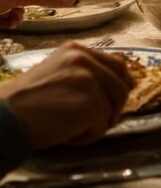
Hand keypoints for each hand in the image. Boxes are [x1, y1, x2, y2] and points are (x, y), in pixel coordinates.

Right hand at [0, 43, 133, 148]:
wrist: (2, 119)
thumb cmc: (25, 104)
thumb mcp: (56, 74)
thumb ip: (84, 73)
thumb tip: (122, 82)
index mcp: (76, 50)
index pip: (118, 65)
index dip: (121, 86)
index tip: (114, 101)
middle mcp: (84, 60)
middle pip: (122, 87)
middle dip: (114, 108)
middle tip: (94, 122)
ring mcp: (88, 80)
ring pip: (113, 110)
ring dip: (96, 124)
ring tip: (69, 127)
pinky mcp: (89, 103)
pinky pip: (101, 128)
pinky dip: (86, 137)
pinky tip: (65, 135)